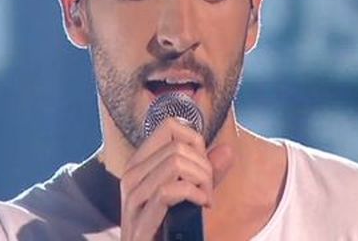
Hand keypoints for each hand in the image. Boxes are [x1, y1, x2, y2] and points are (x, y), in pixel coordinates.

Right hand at [119, 118, 232, 240]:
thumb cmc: (174, 231)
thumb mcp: (194, 197)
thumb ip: (208, 174)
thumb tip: (227, 149)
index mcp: (140, 166)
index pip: (168, 127)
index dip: (196, 142)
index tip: (204, 167)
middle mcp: (130, 177)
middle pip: (177, 146)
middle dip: (204, 166)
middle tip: (208, 191)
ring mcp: (131, 200)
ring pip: (174, 163)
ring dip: (202, 181)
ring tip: (206, 200)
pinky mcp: (139, 222)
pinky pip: (168, 190)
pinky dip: (194, 194)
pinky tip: (202, 205)